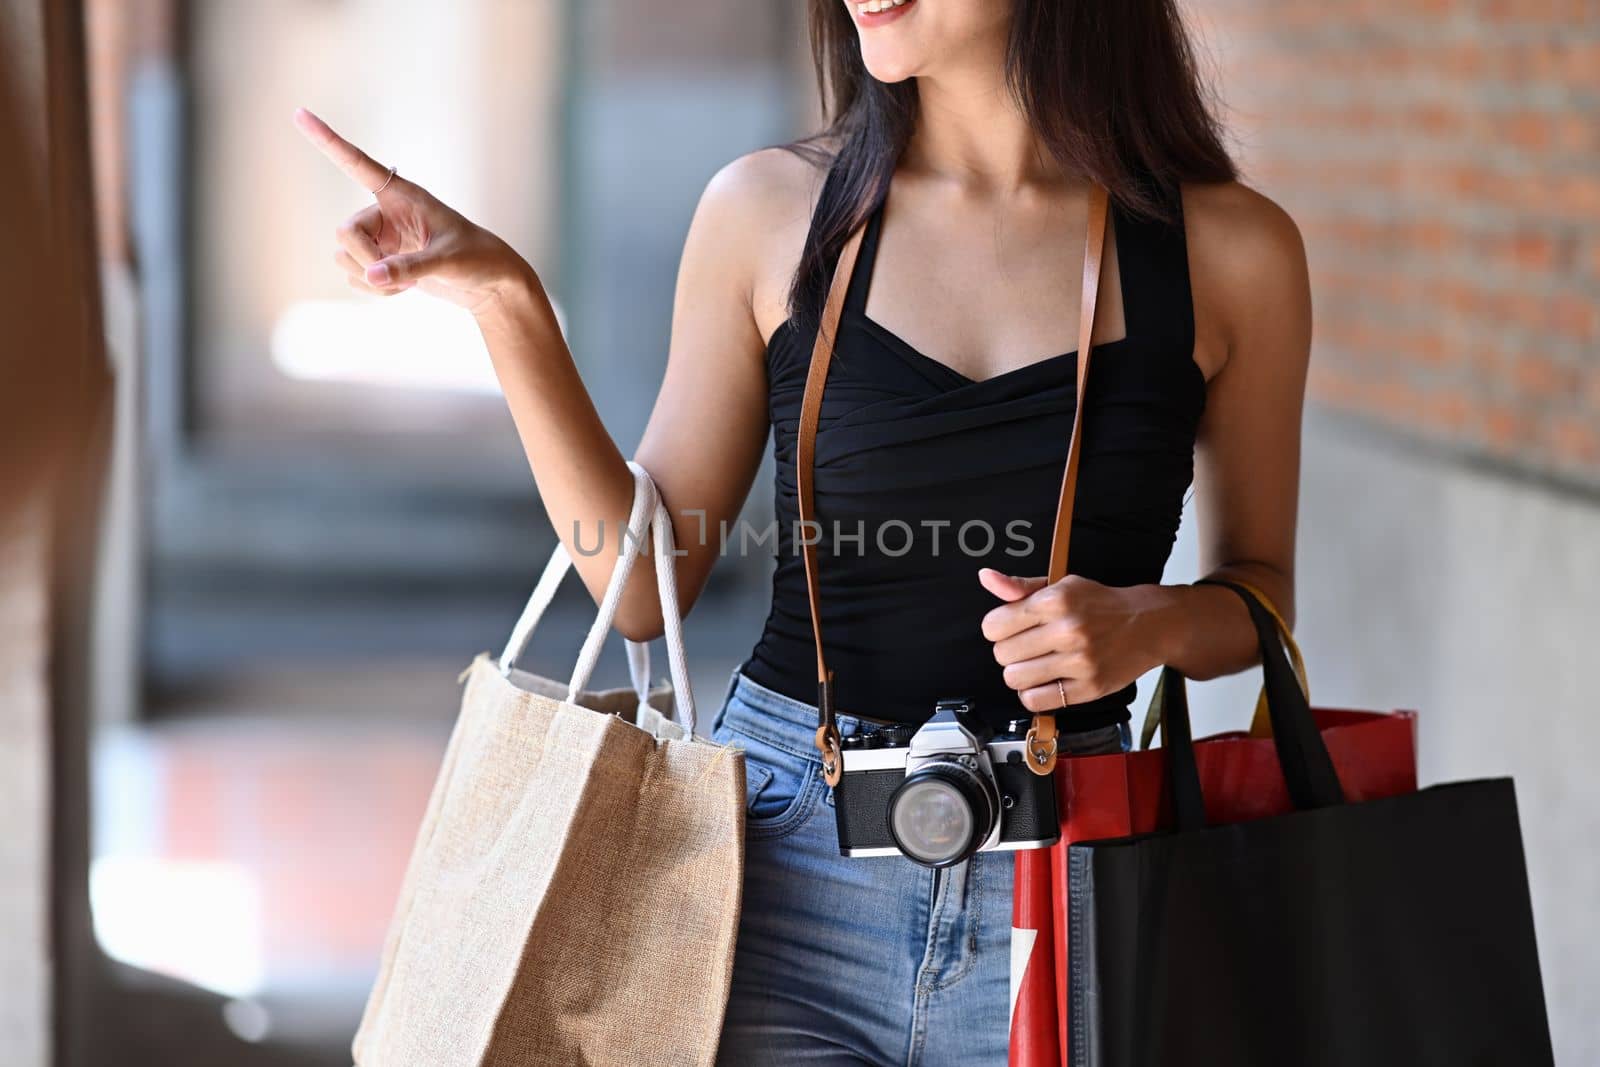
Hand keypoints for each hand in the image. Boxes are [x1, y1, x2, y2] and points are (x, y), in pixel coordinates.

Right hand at [293, 106, 533, 319]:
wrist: (490, 284)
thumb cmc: (479, 259)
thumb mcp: (449, 261)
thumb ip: (411, 269)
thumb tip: (373, 276)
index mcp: (403, 195)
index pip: (358, 164)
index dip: (327, 140)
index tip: (299, 113)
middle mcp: (386, 212)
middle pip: (344, 231)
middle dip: (363, 258)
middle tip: (392, 276)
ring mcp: (381, 238)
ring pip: (344, 255)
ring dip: (370, 277)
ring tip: (406, 283)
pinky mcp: (381, 262)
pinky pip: (355, 275)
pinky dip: (374, 288)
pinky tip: (402, 289)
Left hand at [979, 568, 1167, 712]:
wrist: (1150, 624)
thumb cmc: (1100, 604)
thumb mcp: (1061, 585)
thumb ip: (1021, 586)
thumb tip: (986, 577)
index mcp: (1056, 601)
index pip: (994, 625)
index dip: (996, 628)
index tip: (1009, 627)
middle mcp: (1068, 630)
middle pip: (1002, 654)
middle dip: (1009, 650)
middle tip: (1027, 645)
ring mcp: (1080, 662)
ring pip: (1015, 679)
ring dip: (1020, 674)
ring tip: (1035, 664)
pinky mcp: (1089, 688)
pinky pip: (1037, 701)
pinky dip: (1034, 694)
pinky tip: (1046, 680)